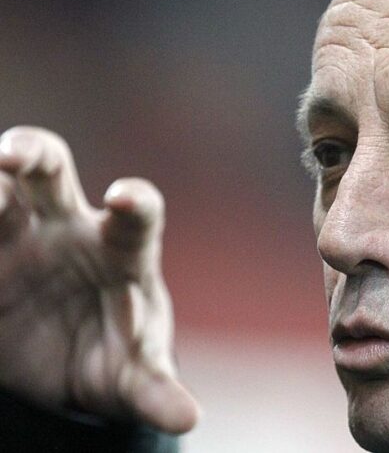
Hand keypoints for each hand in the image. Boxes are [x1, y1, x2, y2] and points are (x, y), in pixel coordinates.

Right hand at [0, 126, 197, 433]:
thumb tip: (186, 420)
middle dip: (30, 153)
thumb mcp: (132, 380)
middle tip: (12, 157)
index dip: (135, 203)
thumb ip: (155, 392)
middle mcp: (65, 228)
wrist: (63, 368)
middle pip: (50, 171)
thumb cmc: (115, 356)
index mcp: (121, 252)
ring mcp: (12, 235)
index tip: (124, 198)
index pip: (136, 218)